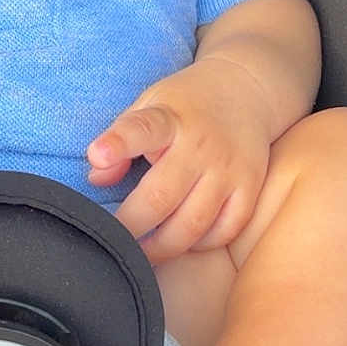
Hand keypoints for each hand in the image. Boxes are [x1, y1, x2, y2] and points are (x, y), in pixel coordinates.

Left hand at [85, 62, 273, 259]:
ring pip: (193, 225)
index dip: (118, 143)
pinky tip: (183, 242)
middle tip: (109, 243)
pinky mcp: (250, 187)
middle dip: (130, 226)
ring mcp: (228, 169)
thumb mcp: (150, 104)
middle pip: (161, 197)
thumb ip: (122, 139)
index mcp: (169, 118)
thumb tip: (96, 177)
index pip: (143, 129)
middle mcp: (201, 145)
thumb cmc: (186, 104)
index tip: (97, 155)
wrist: (247, 89)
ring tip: (141, 256)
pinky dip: (201, 245)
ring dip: (162, 248)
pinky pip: (225, 231)